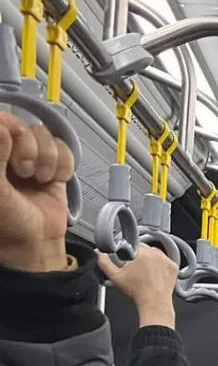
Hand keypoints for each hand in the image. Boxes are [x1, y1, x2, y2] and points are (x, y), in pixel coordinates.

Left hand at [0, 111, 74, 271]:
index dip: (9, 127)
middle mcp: (7, 151)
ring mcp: (30, 158)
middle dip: (30, 149)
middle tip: (23, 172)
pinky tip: (52, 180)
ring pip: (46, 136)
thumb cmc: (9, 222)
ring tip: (39, 180)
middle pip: (24, 126)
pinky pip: (64, 150)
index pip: (1, 121)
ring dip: (48, 160)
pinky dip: (63, 166)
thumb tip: (5, 127)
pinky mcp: (52, 167)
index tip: (10, 142)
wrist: (36, 244)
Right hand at [97, 245, 178, 328]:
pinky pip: (166, 260)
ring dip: (151, 259)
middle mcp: (156, 254)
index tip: (128, 260)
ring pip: (156, 253)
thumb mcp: (115, 277)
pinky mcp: (174, 267)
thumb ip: (104, 262)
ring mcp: (166, 260)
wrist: (154, 304)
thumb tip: (99, 253)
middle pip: (145, 248)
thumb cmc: (137, 292)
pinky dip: (161, 265)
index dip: (129, 252)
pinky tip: (155, 274)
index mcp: (141, 253)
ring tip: (146, 271)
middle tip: (137, 268)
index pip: (133, 244)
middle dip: (140, 256)